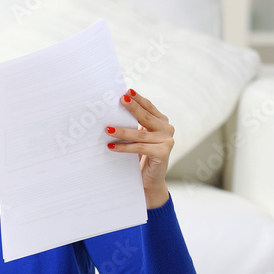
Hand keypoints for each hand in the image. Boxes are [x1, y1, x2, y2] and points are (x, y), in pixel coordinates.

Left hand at [106, 89, 173, 208]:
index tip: (127, 91)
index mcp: (161, 122)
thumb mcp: (138, 139)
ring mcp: (167, 141)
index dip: (138, 99)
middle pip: (146, 117)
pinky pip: (140, 148)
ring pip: (140, 134)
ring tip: (107, 129)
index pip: (149, 107)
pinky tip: (111, 146)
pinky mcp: (163, 153)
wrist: (149, 182)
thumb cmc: (140, 158)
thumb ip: (134, 126)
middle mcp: (167, 129)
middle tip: (119, 100)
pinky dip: (124, 147)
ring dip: (122, 131)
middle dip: (132, 107)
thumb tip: (112, 112)